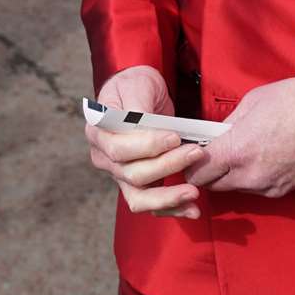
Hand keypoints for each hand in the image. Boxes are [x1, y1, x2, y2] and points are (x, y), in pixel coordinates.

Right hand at [85, 65, 205, 219]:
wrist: (140, 93)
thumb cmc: (135, 85)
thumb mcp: (137, 85)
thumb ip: (137, 104)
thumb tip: (140, 122)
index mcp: (98, 133)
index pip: (119, 149)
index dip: (148, 146)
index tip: (175, 137)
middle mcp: (104, 159)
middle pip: (133, 174)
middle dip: (167, 166)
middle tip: (196, 153)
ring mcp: (120, 175)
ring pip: (139, 198)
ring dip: (168, 197)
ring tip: (193, 193)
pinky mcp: (138, 185)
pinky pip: (151, 205)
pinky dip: (172, 209)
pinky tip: (192, 209)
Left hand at [185, 77, 294, 198]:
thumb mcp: (252, 101)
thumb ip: (229, 123)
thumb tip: (218, 134)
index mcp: (237, 150)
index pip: (197, 172)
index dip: (191, 163)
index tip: (192, 154)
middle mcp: (249, 175)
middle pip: (212, 186)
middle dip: (208, 171)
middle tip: (214, 153)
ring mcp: (268, 187)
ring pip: (234, 189)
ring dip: (231, 176)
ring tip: (243, 152)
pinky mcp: (284, 191)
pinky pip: (257, 190)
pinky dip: (253, 178)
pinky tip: (263, 158)